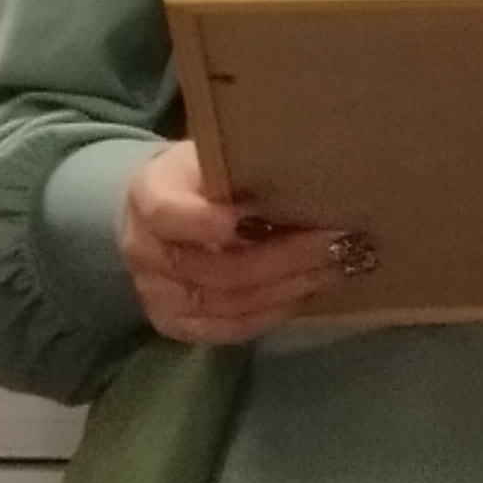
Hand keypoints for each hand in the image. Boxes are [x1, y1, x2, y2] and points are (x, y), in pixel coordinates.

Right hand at [118, 142, 344, 344]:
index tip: (266, 217)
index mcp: (146, 196)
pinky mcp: (172, 323)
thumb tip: (317, 165)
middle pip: (214, 268)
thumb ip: (248, 163)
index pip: (167, 214)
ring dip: (290, 287)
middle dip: (286, 258)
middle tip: (340, 242)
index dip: (211, 222)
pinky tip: (308, 291)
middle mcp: (142, 250)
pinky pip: (227, 329)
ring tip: (339, 266)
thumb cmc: (207, 174)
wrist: (168, 210)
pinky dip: (273, 313)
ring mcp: (154, 293)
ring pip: (227, 303)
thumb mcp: (219, 152)